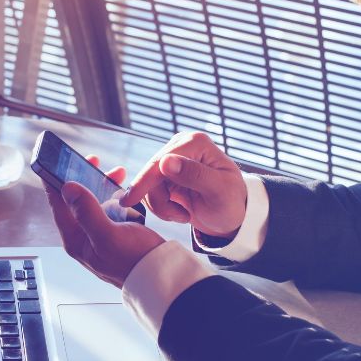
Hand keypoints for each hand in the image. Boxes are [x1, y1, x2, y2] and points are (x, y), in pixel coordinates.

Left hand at [44, 156, 164, 287]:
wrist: (160, 275)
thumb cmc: (135, 262)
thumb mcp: (108, 235)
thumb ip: (86, 212)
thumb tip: (68, 188)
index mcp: (76, 240)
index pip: (57, 205)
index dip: (54, 180)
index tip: (55, 160)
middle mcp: (84, 236)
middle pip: (75, 200)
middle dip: (83, 178)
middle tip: (92, 161)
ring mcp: (100, 234)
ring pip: (94, 201)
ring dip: (102, 184)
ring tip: (116, 172)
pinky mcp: (116, 232)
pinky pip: (109, 208)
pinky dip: (114, 194)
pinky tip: (123, 188)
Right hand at [120, 131, 246, 238]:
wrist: (232, 217)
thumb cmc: (232, 203)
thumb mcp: (218, 191)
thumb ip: (194, 175)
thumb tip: (165, 161)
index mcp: (195, 143)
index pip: (160, 162)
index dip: (143, 182)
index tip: (129, 201)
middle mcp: (182, 145)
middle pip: (150, 174)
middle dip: (161, 201)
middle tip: (180, 217)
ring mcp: (173, 159)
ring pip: (148, 186)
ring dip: (162, 207)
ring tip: (184, 216)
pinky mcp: (166, 175)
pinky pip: (150, 192)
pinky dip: (162, 207)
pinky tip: (179, 212)